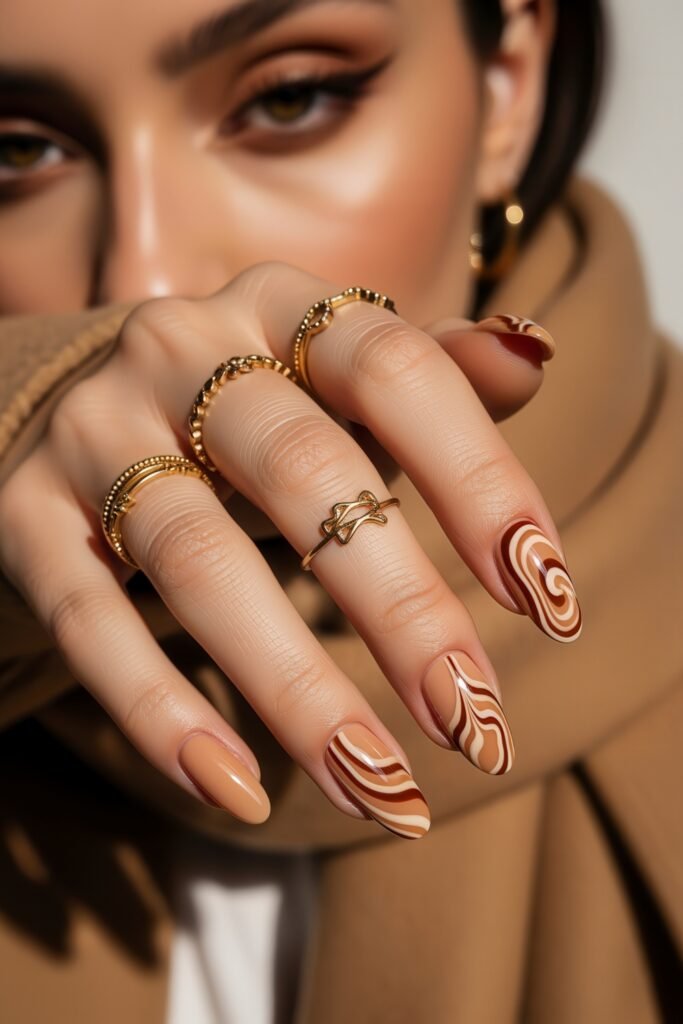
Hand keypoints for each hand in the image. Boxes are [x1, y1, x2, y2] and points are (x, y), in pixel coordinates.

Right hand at [0, 262, 579, 839]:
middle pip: (307, 475)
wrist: (71, 411)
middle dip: (402, 608)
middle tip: (476, 726)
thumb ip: (431, 374)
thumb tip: (533, 353)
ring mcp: (94, 430)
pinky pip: (91, 618)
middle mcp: (181, 350)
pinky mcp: (26, 515)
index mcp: (280, 307)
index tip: (547, 601)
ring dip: (296, 686)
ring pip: (198, 560)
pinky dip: (160, 709)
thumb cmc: (243, 417)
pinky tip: (237, 790)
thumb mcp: (334, 384)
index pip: (397, 370)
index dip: (480, 481)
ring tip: (378, 785)